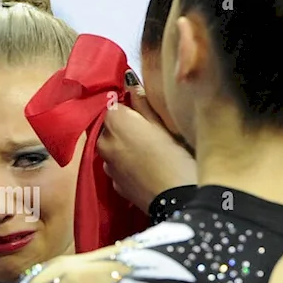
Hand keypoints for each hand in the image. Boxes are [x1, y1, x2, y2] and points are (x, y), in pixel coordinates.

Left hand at [98, 79, 196, 212]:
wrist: (178, 200)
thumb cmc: (176, 156)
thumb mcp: (164, 123)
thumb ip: (143, 102)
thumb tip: (130, 82)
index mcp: (115, 122)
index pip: (113, 105)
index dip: (129, 106)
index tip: (145, 112)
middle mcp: (104, 143)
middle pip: (109, 127)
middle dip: (125, 126)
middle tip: (150, 131)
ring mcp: (108, 166)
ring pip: (112, 148)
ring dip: (124, 146)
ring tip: (150, 151)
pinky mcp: (115, 185)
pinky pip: (118, 167)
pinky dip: (127, 165)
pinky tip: (146, 168)